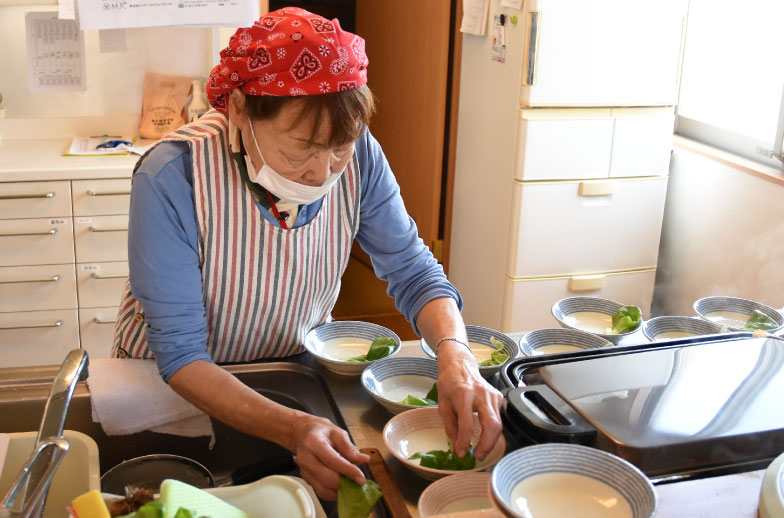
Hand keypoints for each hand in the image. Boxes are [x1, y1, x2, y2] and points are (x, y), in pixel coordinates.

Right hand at [289, 414, 369, 500]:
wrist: (302, 433)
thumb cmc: (320, 431)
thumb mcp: (337, 433)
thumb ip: (349, 448)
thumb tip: (363, 460)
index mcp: (313, 442)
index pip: (332, 460)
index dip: (348, 471)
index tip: (361, 478)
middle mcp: (305, 458)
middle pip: (327, 478)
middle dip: (345, 483)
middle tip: (359, 482)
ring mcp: (304, 470)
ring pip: (323, 489)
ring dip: (340, 490)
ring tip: (352, 484)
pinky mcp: (306, 478)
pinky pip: (321, 491)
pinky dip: (333, 493)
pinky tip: (342, 486)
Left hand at [436, 342, 503, 460]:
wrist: (460, 364)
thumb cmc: (449, 383)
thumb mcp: (442, 404)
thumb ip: (450, 426)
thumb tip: (456, 448)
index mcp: (463, 394)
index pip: (467, 423)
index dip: (464, 442)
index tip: (461, 453)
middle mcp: (481, 394)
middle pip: (492, 425)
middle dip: (487, 445)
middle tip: (478, 456)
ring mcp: (492, 394)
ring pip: (498, 424)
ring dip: (490, 441)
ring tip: (480, 451)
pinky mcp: (498, 396)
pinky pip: (497, 418)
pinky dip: (491, 430)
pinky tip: (484, 435)